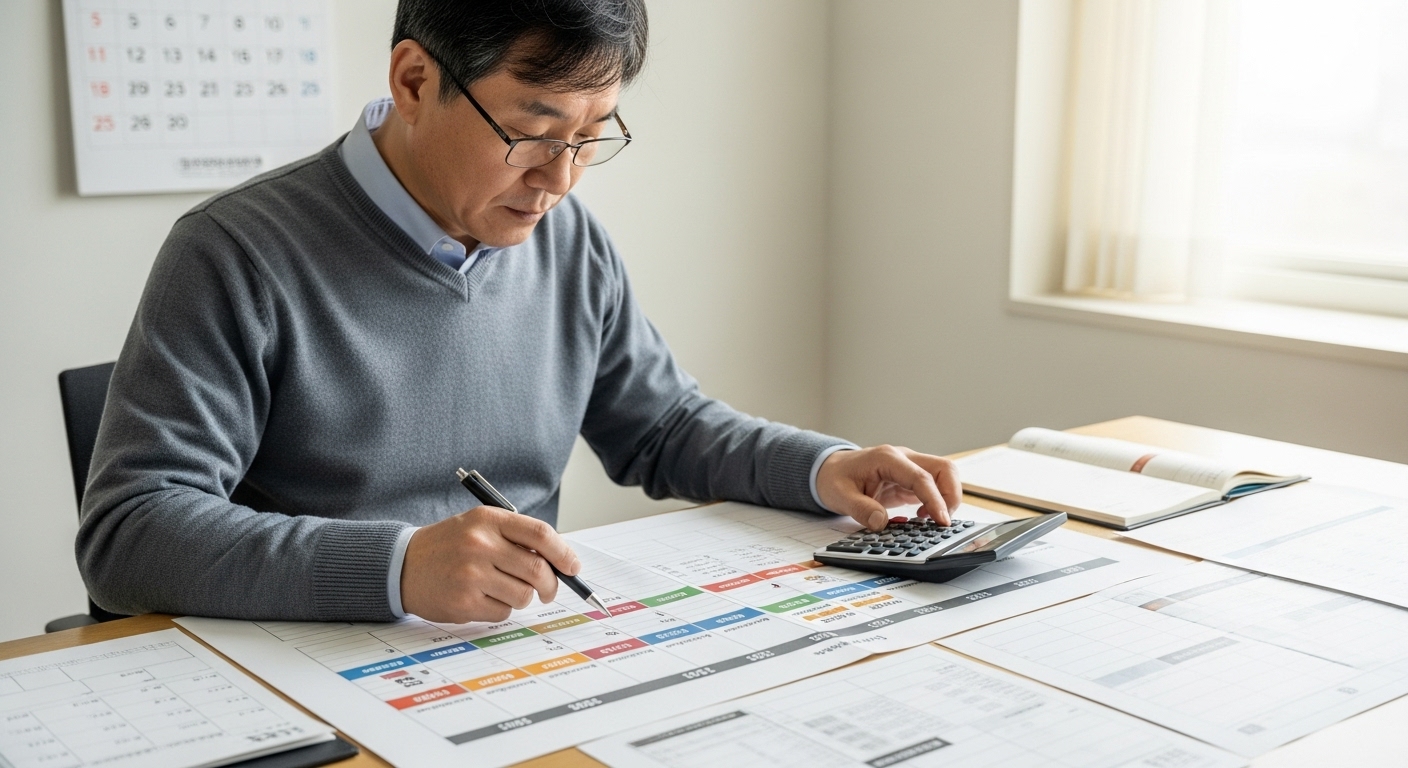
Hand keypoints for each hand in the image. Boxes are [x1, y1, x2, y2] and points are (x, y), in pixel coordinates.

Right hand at [400, 506, 580, 622]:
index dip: (563, 553)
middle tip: (548, 590)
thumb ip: (516, 538)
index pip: (540, 534)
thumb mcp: (479, 526)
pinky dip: (501, 608)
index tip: (572, 567)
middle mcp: (479, 545)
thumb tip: (559, 562)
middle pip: (537, 570)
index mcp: (488, 520)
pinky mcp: (464, 602)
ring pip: (523, 595)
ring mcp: (471, 575)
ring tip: (502, 589)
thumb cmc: (449, 546)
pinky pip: (503, 612)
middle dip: (551, 585)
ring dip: (522, 597)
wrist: (402, 566)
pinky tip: (482, 598)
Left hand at [816, 445, 960, 529]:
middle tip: (942, 521)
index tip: (941, 521)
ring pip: (944, 475)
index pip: (921, 477)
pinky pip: (935, 486)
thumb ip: (860, 509)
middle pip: (944, 469)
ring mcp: (909, 466)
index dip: (935, 499)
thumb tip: (881, 522)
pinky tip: (922, 516)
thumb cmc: (835, 479)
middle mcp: (903, 458)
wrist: (830, 471)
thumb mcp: (840, 496)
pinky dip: (937, 501)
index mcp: (887, 458)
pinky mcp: (911, 478)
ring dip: (947, 498)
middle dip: (951, 496)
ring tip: (931, 520)